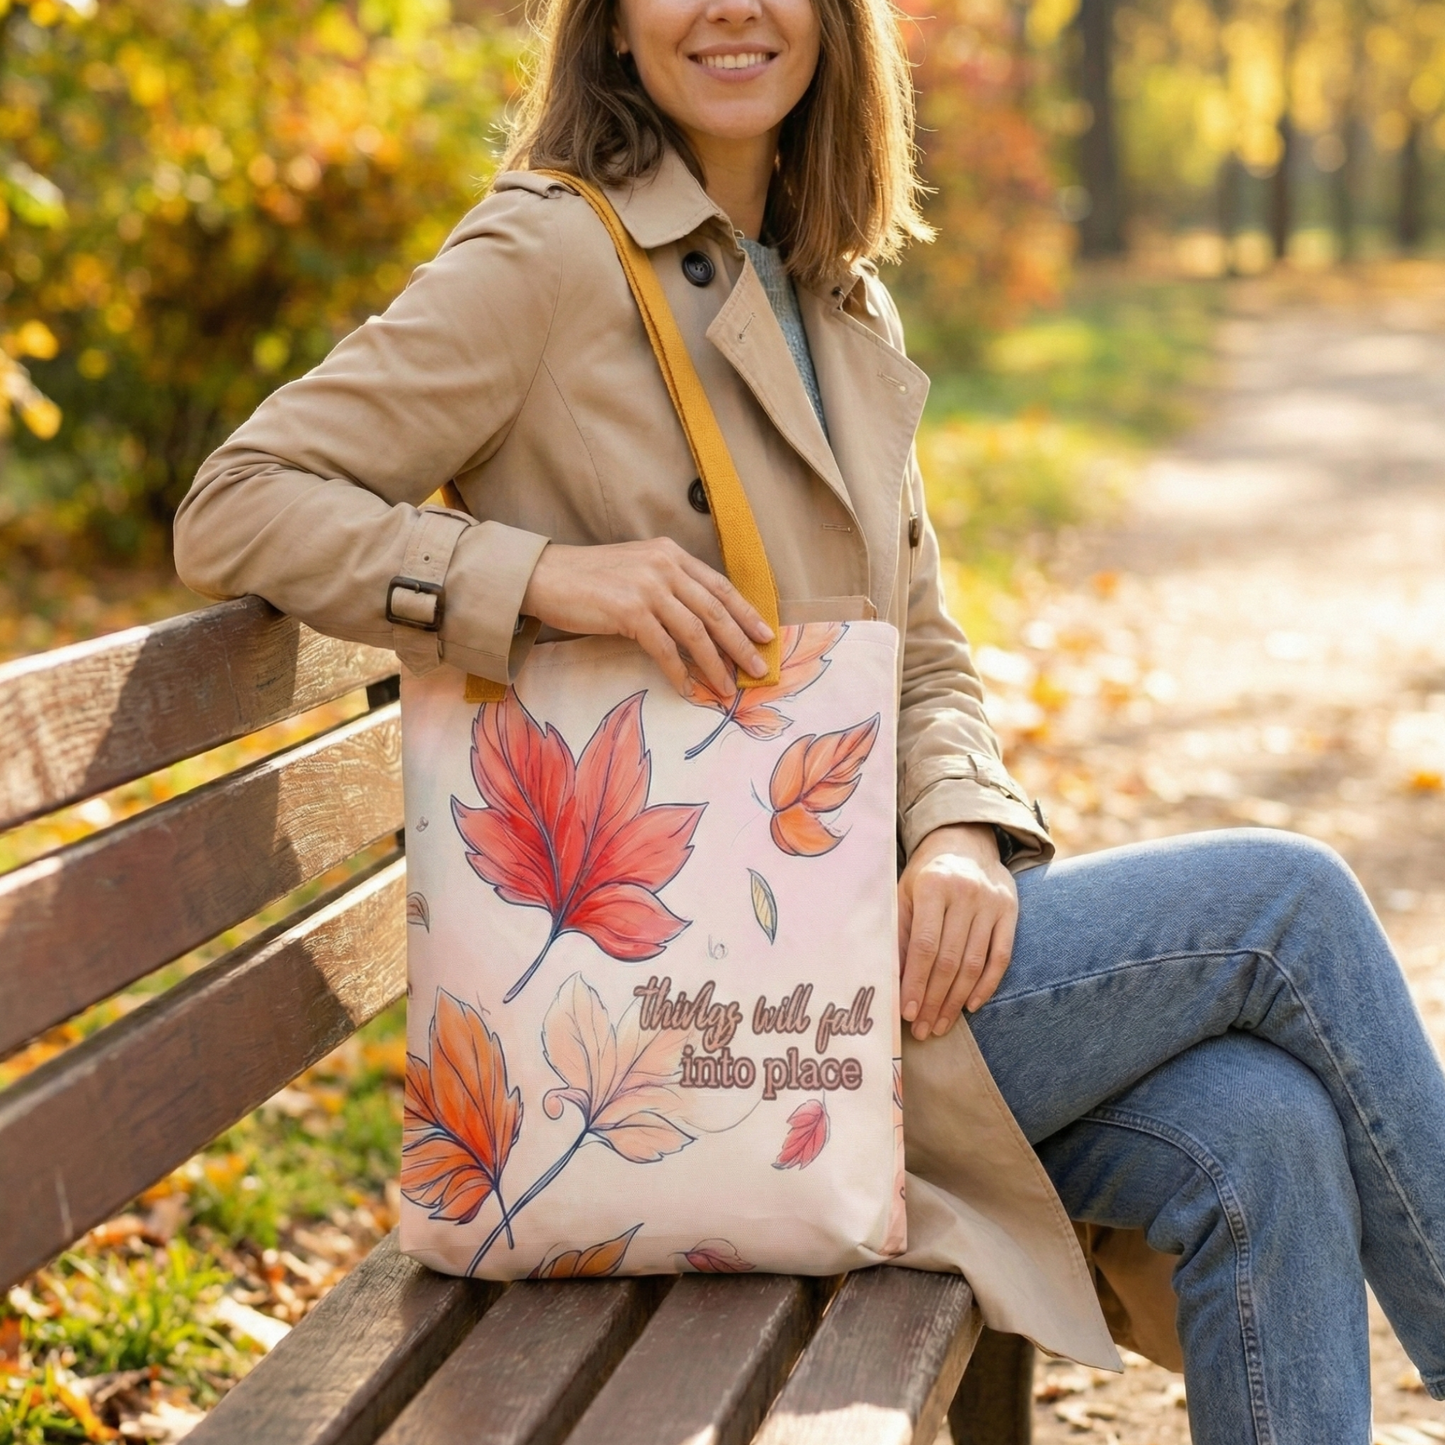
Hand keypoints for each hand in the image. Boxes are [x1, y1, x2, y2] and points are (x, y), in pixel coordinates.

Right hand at [520, 539, 772, 696]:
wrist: (545, 576)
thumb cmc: (590, 578)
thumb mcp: (638, 569)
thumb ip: (669, 585)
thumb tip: (701, 623)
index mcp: (670, 554)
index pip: (719, 586)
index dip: (746, 613)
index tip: (765, 635)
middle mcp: (664, 566)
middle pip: (715, 610)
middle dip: (741, 643)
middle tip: (758, 668)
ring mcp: (647, 587)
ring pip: (695, 632)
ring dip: (715, 663)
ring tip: (728, 686)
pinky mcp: (628, 611)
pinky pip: (663, 648)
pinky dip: (679, 671)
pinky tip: (688, 688)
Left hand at [898, 822, 1017, 1040]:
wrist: (966, 843)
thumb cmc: (927, 875)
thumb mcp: (904, 892)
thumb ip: (900, 931)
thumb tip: (892, 980)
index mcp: (933, 887)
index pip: (924, 946)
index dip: (915, 982)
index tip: (907, 1012)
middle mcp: (965, 894)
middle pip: (950, 960)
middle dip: (935, 1000)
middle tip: (923, 1029)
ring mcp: (991, 903)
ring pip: (975, 963)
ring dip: (957, 1000)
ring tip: (942, 1024)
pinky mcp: (1010, 912)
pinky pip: (1001, 956)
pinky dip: (987, 985)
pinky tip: (970, 1006)